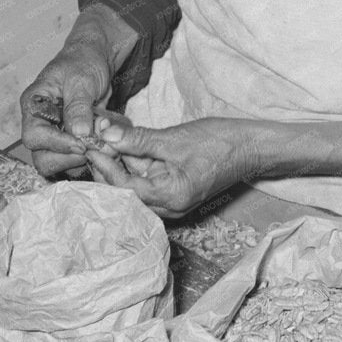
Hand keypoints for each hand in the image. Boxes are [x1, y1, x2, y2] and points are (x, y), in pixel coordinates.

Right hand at [19, 44, 113, 177]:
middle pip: (42, 158)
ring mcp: (55, 135)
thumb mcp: (81, 80)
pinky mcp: (71, 141)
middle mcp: (40, 125)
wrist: (94, 60)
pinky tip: (106, 146)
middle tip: (96, 149)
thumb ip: (78, 106)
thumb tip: (79, 133)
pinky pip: (76, 160)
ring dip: (83, 160)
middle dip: (70, 158)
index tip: (83, 143)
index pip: (34, 137)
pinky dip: (92, 158)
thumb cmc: (83, 63)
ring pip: (60, 164)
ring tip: (106, 146)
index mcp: (34, 107)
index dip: (58, 144)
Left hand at [84, 116, 246, 217]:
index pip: (125, 187)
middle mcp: (171, 207)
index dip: (105, 166)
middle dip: (109, 165)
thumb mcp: (174, 138)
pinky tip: (125, 147)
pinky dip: (135, 166)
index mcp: (171, 197)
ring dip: (120, 164)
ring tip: (106, 139)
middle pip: (127, 191)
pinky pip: (148, 182)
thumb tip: (105, 135)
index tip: (90, 145)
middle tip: (94, 141)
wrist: (251, 147)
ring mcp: (174, 202)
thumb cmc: (219, 142)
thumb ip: (138, 140)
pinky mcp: (176, 192)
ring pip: (136, 186)